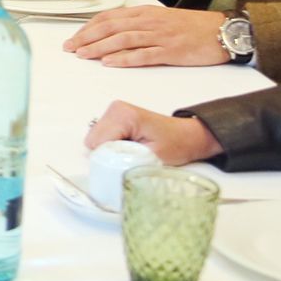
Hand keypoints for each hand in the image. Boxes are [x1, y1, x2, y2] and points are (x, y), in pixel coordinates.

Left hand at [63, 6, 228, 67]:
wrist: (224, 31)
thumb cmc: (194, 27)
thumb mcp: (163, 19)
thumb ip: (140, 24)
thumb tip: (115, 32)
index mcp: (146, 13)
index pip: (109, 18)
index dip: (89, 27)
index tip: (74, 38)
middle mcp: (150, 22)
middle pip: (111, 27)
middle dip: (87, 38)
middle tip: (70, 48)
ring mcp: (160, 36)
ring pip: (123, 40)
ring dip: (99, 47)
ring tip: (83, 55)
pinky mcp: (171, 51)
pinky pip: (143, 54)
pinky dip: (124, 58)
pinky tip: (109, 63)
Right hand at [85, 100, 223, 164]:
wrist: (187, 136)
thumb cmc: (176, 145)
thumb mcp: (152, 157)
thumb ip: (126, 162)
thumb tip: (105, 170)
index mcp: (123, 116)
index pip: (98, 143)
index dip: (108, 159)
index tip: (125, 166)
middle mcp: (114, 110)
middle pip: (93, 141)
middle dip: (107, 155)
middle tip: (130, 159)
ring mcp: (113, 112)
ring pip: (95, 140)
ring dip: (109, 151)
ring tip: (131, 153)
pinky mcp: (113, 117)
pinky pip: (100, 137)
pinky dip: (110, 147)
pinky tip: (127, 148)